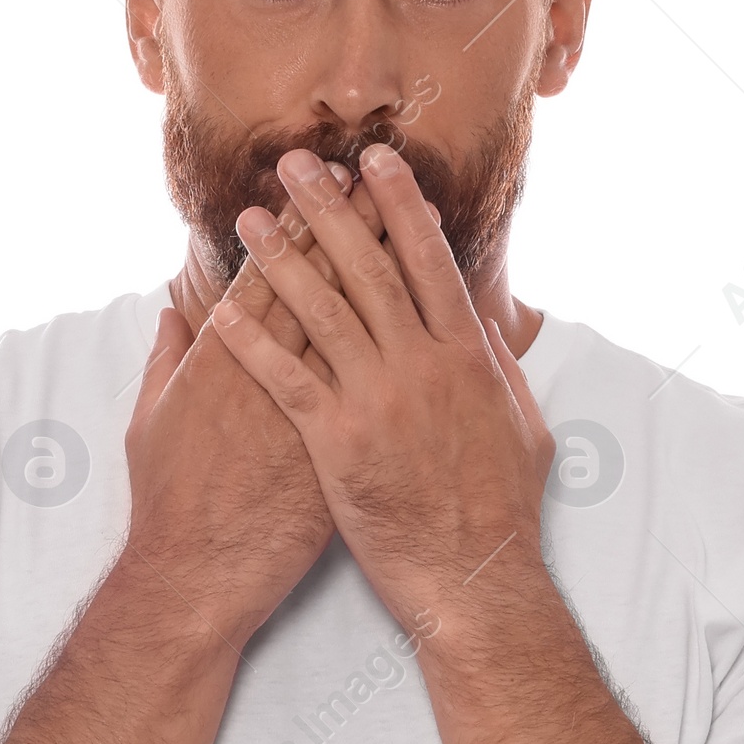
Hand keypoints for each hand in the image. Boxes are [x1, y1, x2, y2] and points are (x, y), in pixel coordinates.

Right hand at [122, 167, 389, 646]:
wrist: (202, 575)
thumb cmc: (170, 503)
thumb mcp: (150, 420)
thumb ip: (164, 360)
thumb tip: (172, 310)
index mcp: (225, 358)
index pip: (272, 272)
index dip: (305, 221)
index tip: (331, 177)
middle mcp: (278, 374)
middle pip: (328, 283)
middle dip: (357, 223)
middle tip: (383, 171)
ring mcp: (320, 411)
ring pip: (367, 325)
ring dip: (393, 270)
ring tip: (421, 220)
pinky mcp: (348, 448)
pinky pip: (386, 390)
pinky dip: (411, 350)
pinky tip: (436, 317)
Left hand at [211, 145, 553, 636]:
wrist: (474, 580)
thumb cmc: (502, 512)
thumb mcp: (524, 428)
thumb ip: (504, 370)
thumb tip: (494, 327)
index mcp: (469, 355)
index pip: (430, 260)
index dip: (400, 205)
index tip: (376, 162)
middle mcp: (422, 366)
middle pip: (369, 268)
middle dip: (331, 209)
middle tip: (296, 163)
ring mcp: (377, 401)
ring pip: (321, 312)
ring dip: (281, 259)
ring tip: (249, 219)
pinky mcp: (337, 443)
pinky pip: (285, 378)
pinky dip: (251, 341)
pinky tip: (219, 311)